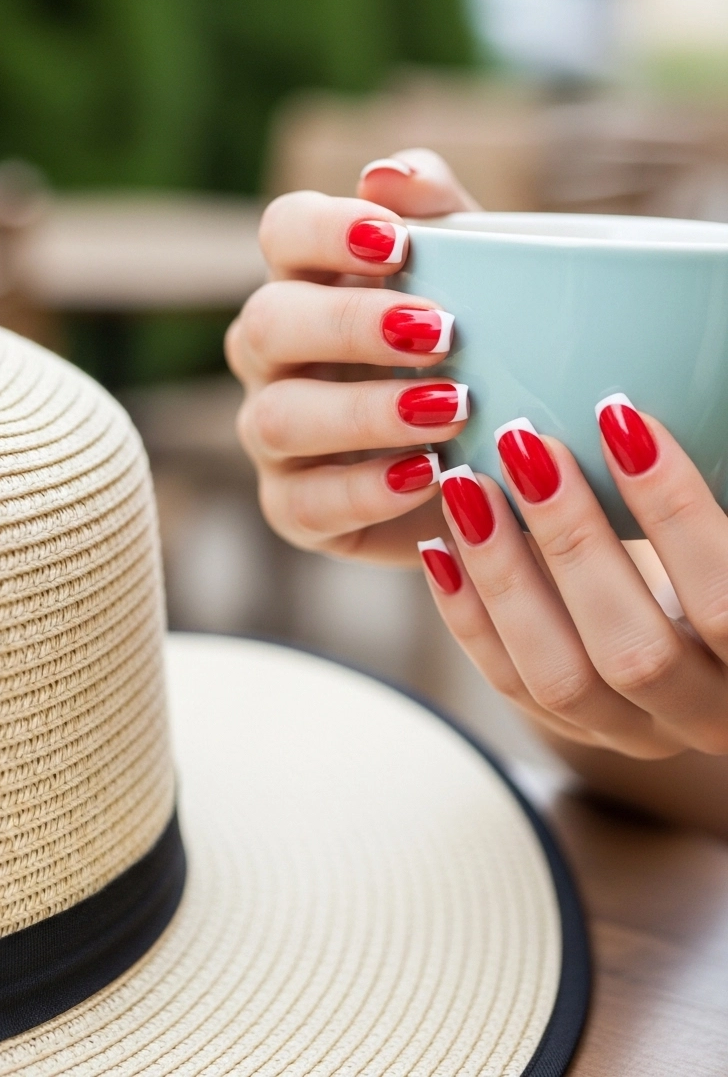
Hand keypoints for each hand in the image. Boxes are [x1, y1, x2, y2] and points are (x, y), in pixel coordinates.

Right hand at [225, 151, 476, 563]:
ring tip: (452, 408)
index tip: (400, 244)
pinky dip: (367, 491)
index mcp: (308, 278)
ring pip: (278, 416)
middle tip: (441, 333)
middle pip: (268, 322)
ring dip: (364, 412)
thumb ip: (438, 211)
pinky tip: (431, 474)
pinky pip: (304, 503)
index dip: (329, 230)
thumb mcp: (479, 271)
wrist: (504, 457)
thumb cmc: (482, 344)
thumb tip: (385, 175)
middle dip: (351, 325)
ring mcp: (274, 432)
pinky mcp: (294, 508)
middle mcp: (274, 353)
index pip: (283, 231)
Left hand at [422, 407, 727, 759]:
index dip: (676, 510)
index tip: (621, 417)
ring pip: (558, 677)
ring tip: (465, 484)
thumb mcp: (725, 511)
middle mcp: (705, 713)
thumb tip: (641, 409)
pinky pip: (509, 683)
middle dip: (571, 540)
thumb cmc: (715, 553)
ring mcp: (633, 732)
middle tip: (524, 443)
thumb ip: (716, 466)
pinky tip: (441, 545)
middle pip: (633, 651)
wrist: (708, 638)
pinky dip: (468, 613)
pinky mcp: (572, 728)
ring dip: (504, 574)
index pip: (724, 599)